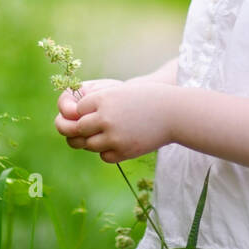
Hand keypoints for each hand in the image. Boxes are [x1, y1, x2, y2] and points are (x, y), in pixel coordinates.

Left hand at [55, 81, 176, 162]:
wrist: (174, 113)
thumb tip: (75, 116)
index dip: (83, 111)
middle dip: (82, 129)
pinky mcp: (123, 152)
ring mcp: (113, 137)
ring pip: (89, 144)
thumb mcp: (120, 93)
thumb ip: (98, 103)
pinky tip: (116, 143)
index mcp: (103, 99)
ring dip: (93, 141)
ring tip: (105, 135)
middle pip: (78, 128)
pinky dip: (106, 151)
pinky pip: (104, 156)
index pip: (78, 109)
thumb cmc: (147, 99)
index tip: (92, 111)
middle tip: (91, 128)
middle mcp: (105, 118)